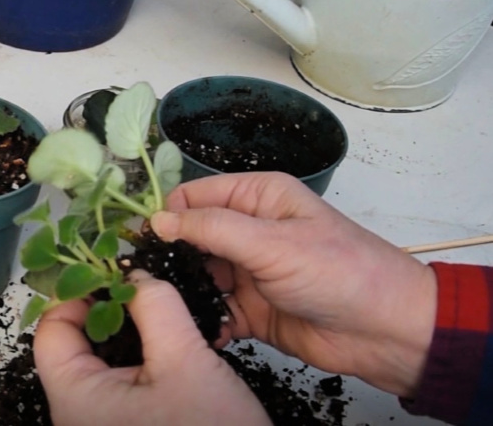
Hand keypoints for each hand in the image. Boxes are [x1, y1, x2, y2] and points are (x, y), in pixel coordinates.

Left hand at [34, 270, 271, 425]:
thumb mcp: (186, 360)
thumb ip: (157, 308)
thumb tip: (136, 274)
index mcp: (75, 398)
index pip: (51, 329)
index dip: (77, 291)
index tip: (109, 267)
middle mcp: (77, 412)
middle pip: (71, 341)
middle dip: (103, 304)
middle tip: (135, 280)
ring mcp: (99, 421)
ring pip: (96, 358)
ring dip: (122, 325)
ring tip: (150, 301)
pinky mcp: (122, 424)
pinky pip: (116, 376)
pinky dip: (134, 349)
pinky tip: (160, 333)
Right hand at [150, 172, 436, 398]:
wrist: (382, 330)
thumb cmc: (337, 271)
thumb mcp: (272, 242)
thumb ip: (213, 229)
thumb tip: (158, 220)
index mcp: (257, 198)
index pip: (196, 196)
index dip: (168, 215)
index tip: (144, 241)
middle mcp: (249, 230)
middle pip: (192, 237)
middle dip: (171, 257)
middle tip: (147, 279)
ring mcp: (248, 271)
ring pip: (199, 275)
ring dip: (185, 291)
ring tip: (169, 307)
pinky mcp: (251, 308)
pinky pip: (215, 310)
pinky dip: (206, 319)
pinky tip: (201, 329)